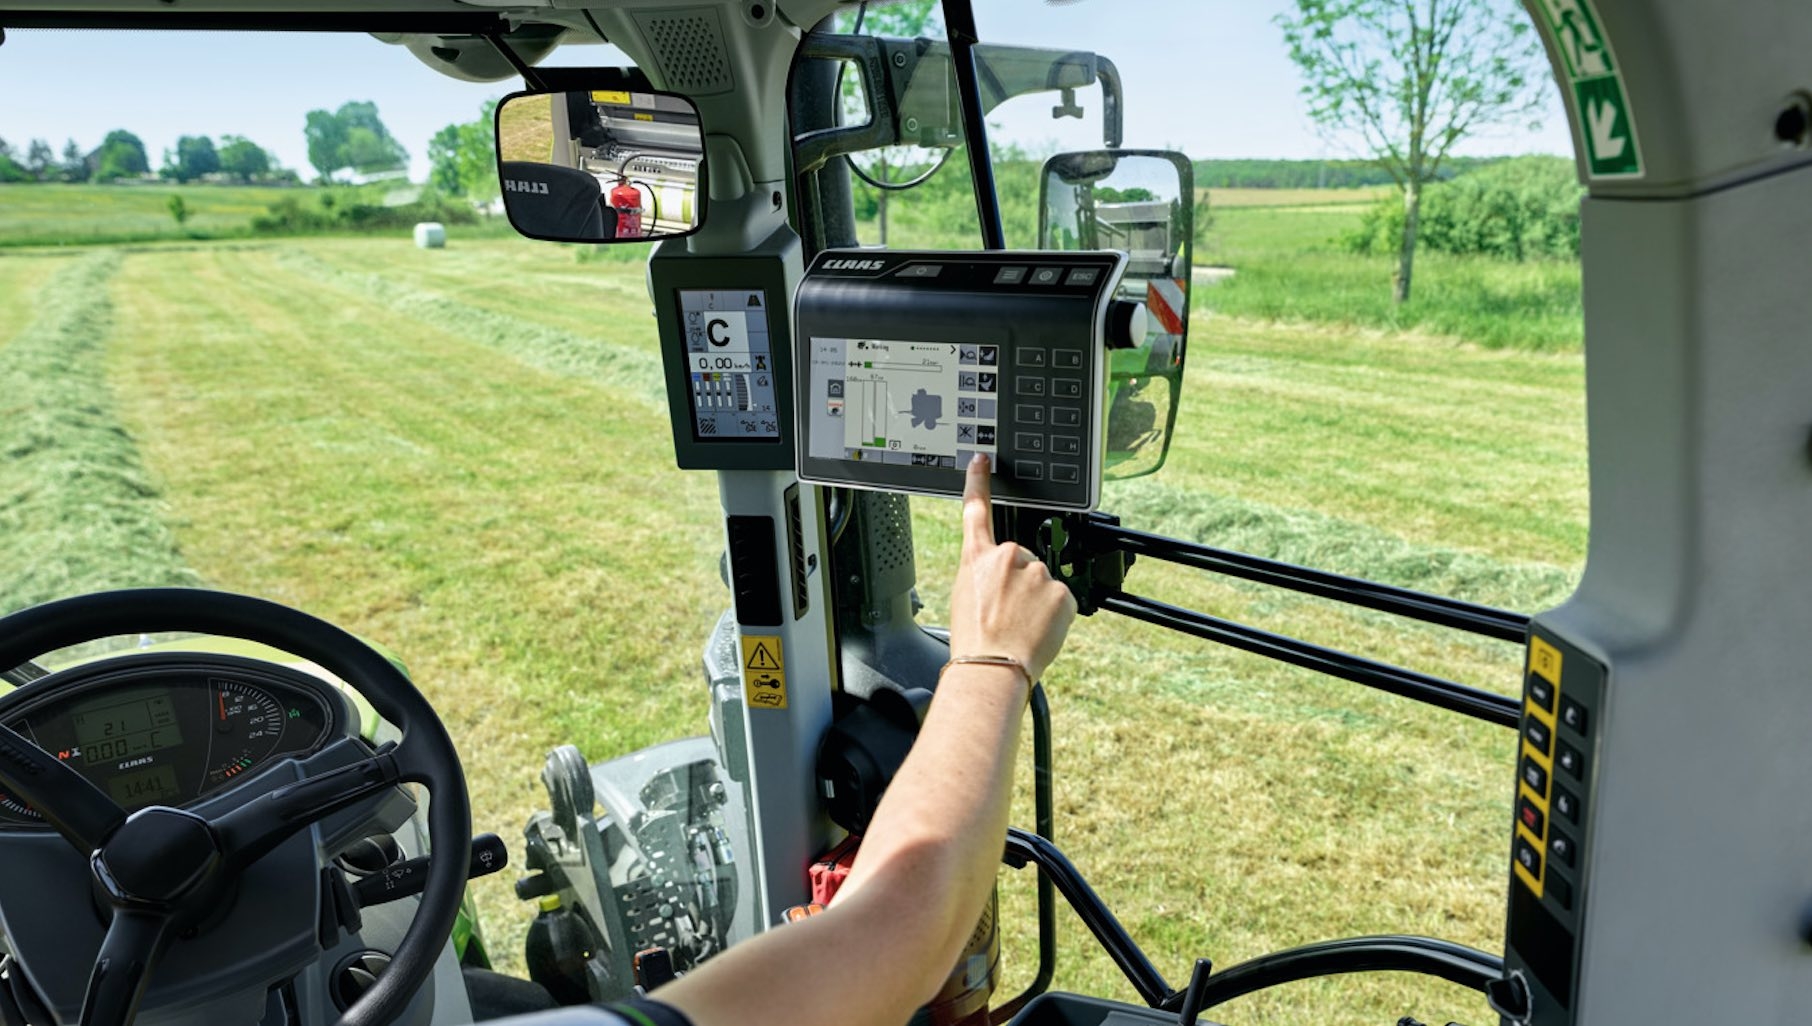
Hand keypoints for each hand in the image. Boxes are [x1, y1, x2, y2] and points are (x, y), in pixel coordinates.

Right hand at [947, 454, 1076, 681]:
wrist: (992, 667)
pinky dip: (1054, 615)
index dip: (978, 483)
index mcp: (978, 558)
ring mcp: (1037, 572)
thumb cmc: (974, 641)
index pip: (976, 511)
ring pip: (1042, 582)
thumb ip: (984, 575)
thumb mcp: (964, 597)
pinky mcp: (1061, 591)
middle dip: (1020, 583)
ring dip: (1037, 601)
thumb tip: (1003, 578)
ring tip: (1020, 627)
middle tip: (1007, 614)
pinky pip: (1061, 599)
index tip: (982, 461)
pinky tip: (1038, 630)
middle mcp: (1007, 557)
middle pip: (1021, 561)